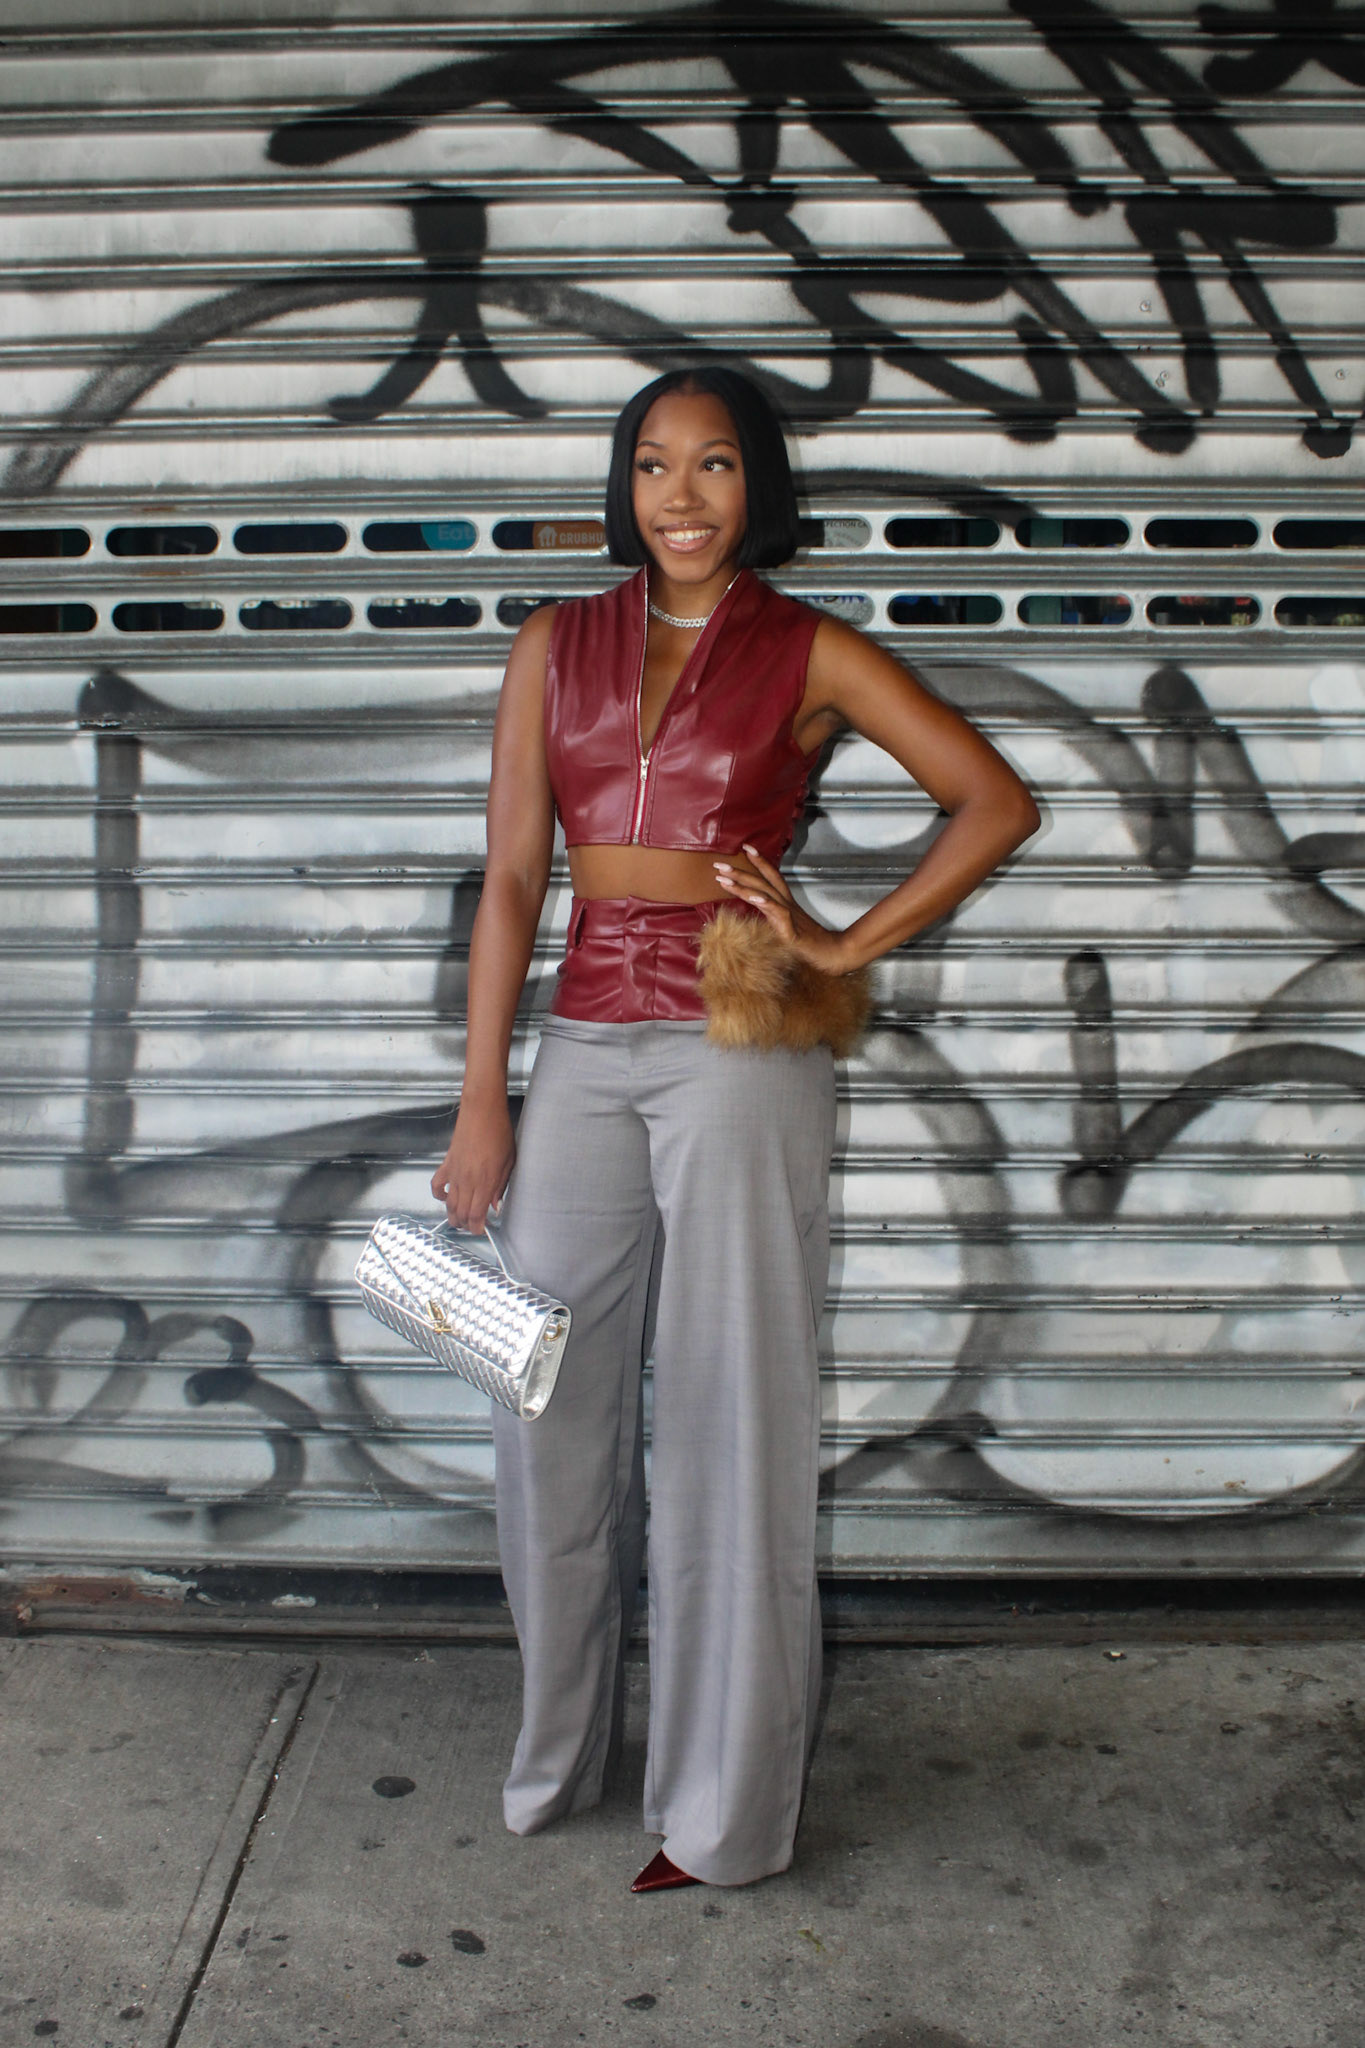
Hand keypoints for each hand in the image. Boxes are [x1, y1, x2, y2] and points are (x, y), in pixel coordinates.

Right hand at [431, 1095, 516, 1232]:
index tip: (482, 1230)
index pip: (476, 1214)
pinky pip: (436, 1185)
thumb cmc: (499, 1133)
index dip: (477, 1227)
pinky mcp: (447, 1164)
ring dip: (453, 1215)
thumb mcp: (509, 1162)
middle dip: (466, 1225)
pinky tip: (445, 1198)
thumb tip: (496, 1206)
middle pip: (461, 1213)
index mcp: (485, 1182)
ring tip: (460, 1220)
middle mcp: (467, 1181)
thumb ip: (501, 1187)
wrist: (482, 1112)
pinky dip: (438, 1196)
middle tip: (473, 1226)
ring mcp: (454, 1173)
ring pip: (449, 1204)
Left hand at [713, 844, 854, 974]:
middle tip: (718, 863)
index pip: (772, 877)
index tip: (745, 848)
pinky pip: (778, 912)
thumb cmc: (811, 946)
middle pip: (763, 881)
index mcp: (786, 904)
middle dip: (740, 871)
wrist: (834, 955)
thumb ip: (776, 923)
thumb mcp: (788, 931)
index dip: (760, 862)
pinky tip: (753, 897)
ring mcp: (789, 916)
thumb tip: (757, 922)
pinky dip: (766, 903)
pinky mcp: (791, 930)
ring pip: (765, 893)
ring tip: (724, 878)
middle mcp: (787, 905)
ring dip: (744, 884)